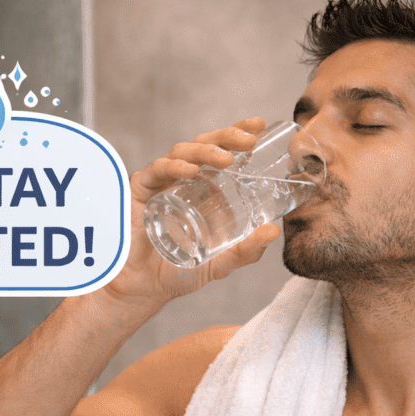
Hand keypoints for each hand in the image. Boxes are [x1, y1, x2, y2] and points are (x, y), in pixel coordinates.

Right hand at [99, 117, 281, 311]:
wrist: (142, 289)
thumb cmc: (176, 272)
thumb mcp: (219, 262)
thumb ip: (246, 250)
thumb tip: (274, 231)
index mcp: (204, 188)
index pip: (221, 152)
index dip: (237, 135)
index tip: (259, 126)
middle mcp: (183, 180)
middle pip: (205, 145)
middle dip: (227, 136)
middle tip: (249, 139)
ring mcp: (162, 183)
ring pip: (182, 152)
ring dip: (206, 150)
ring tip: (227, 158)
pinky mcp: (141, 191)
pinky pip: (157, 171)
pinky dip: (173, 166)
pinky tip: (190, 169)